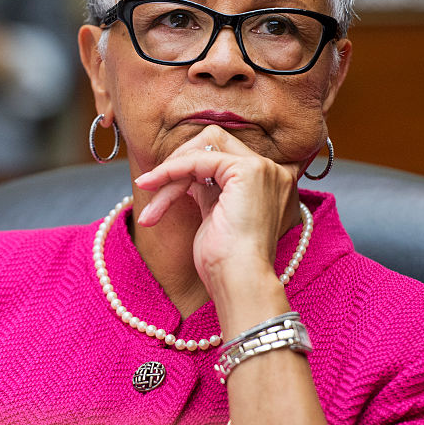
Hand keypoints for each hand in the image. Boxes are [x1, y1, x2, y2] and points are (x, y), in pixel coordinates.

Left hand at [134, 125, 301, 316]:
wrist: (239, 282)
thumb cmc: (225, 262)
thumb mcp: (216, 215)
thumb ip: (209, 187)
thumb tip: (183, 168)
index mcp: (269, 182)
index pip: (222, 154)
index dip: (191, 165)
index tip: (165, 187)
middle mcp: (273, 171)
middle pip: (213, 142)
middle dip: (179, 163)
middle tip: (154, 188)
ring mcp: (263, 168)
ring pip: (203, 148)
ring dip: (172, 170)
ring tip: (151, 195)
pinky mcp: (248, 171)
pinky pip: (197, 159)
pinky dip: (171, 171)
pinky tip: (153, 186)